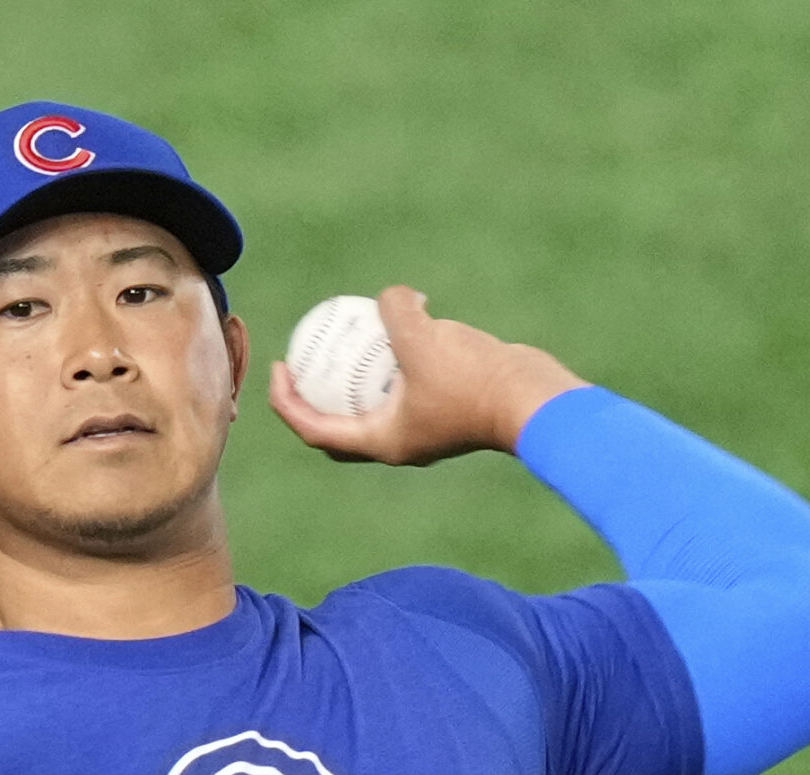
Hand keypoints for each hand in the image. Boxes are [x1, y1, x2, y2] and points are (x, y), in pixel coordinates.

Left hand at [269, 284, 587, 465]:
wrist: (533, 399)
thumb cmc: (474, 380)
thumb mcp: (421, 336)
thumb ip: (395, 310)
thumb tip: (390, 297)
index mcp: (382, 442)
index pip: (315, 430)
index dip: (287, 402)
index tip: (276, 368)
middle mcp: (399, 442)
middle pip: (339, 427)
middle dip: (311, 400)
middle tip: (298, 363)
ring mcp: (426, 429)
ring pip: (376, 405)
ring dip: (356, 378)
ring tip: (347, 336)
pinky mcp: (449, 410)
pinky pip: (409, 386)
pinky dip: (397, 362)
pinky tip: (405, 321)